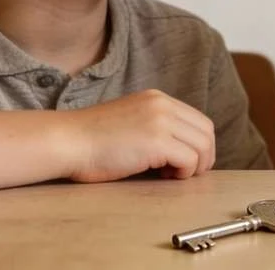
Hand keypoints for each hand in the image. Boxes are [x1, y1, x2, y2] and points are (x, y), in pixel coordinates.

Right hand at [62, 89, 215, 181]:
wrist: (68, 140)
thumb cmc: (92, 139)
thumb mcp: (131, 120)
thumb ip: (155, 126)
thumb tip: (181, 149)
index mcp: (157, 98)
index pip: (198, 120)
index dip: (198, 144)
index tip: (186, 161)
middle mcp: (162, 105)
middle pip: (206, 131)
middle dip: (203, 156)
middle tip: (185, 173)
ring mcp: (161, 121)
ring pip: (202, 146)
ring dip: (194, 166)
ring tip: (172, 175)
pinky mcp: (157, 141)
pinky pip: (189, 160)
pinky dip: (183, 172)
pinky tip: (163, 175)